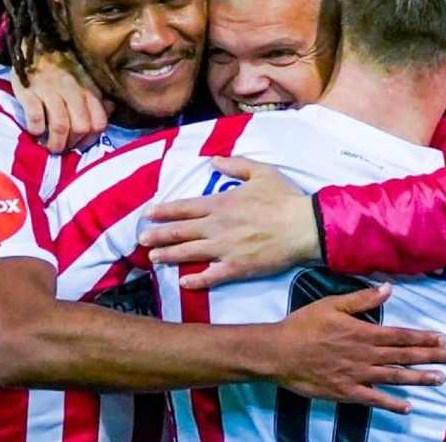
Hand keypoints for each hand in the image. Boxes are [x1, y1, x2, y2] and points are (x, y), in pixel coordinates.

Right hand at [11, 50, 112, 152]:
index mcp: (89, 89)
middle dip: (72, 144)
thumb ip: (98, 97)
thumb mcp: (86, 79)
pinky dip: (35, 129)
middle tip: (63, 147)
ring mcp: (50, 90)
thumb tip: (109, 112)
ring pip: (60, 126)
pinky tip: (34, 131)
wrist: (35, 43)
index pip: (99, 123)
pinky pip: (36, 117)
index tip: (79, 144)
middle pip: (81, 127)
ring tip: (49, 146)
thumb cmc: (63, 66)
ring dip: (55, 143)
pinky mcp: (28, 91)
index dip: (90, 139)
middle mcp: (73, 90)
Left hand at [141, 156, 320, 288]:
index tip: (147, 214)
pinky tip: (183, 283)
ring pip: (189, 253)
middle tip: (141, 239)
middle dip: (158, 235)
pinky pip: (211, 276)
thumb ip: (235, 165)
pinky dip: (196, 281)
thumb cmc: (284, 197)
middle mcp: (217, 226)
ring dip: (169, 256)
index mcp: (221, 203)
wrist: (304, 226)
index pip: (185, 207)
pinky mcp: (236, 267)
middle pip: (180, 231)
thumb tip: (213, 161)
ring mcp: (225, 249)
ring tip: (153, 258)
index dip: (164, 210)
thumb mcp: (260, 172)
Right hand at [272, 283, 445, 411]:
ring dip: (419, 378)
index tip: (441, 338)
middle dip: (430, 356)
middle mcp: (365, 355)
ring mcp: (357, 375)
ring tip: (440, 379)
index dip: (422, 337)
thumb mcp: (331, 304)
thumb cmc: (304, 324)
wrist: (280, 352)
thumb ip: (362, 299)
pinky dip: (392, 404)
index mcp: (363, 332)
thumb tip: (388, 289)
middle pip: (403, 356)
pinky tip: (408, 406)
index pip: (400, 335)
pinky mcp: (346, 392)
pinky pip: (374, 400)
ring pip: (395, 377)